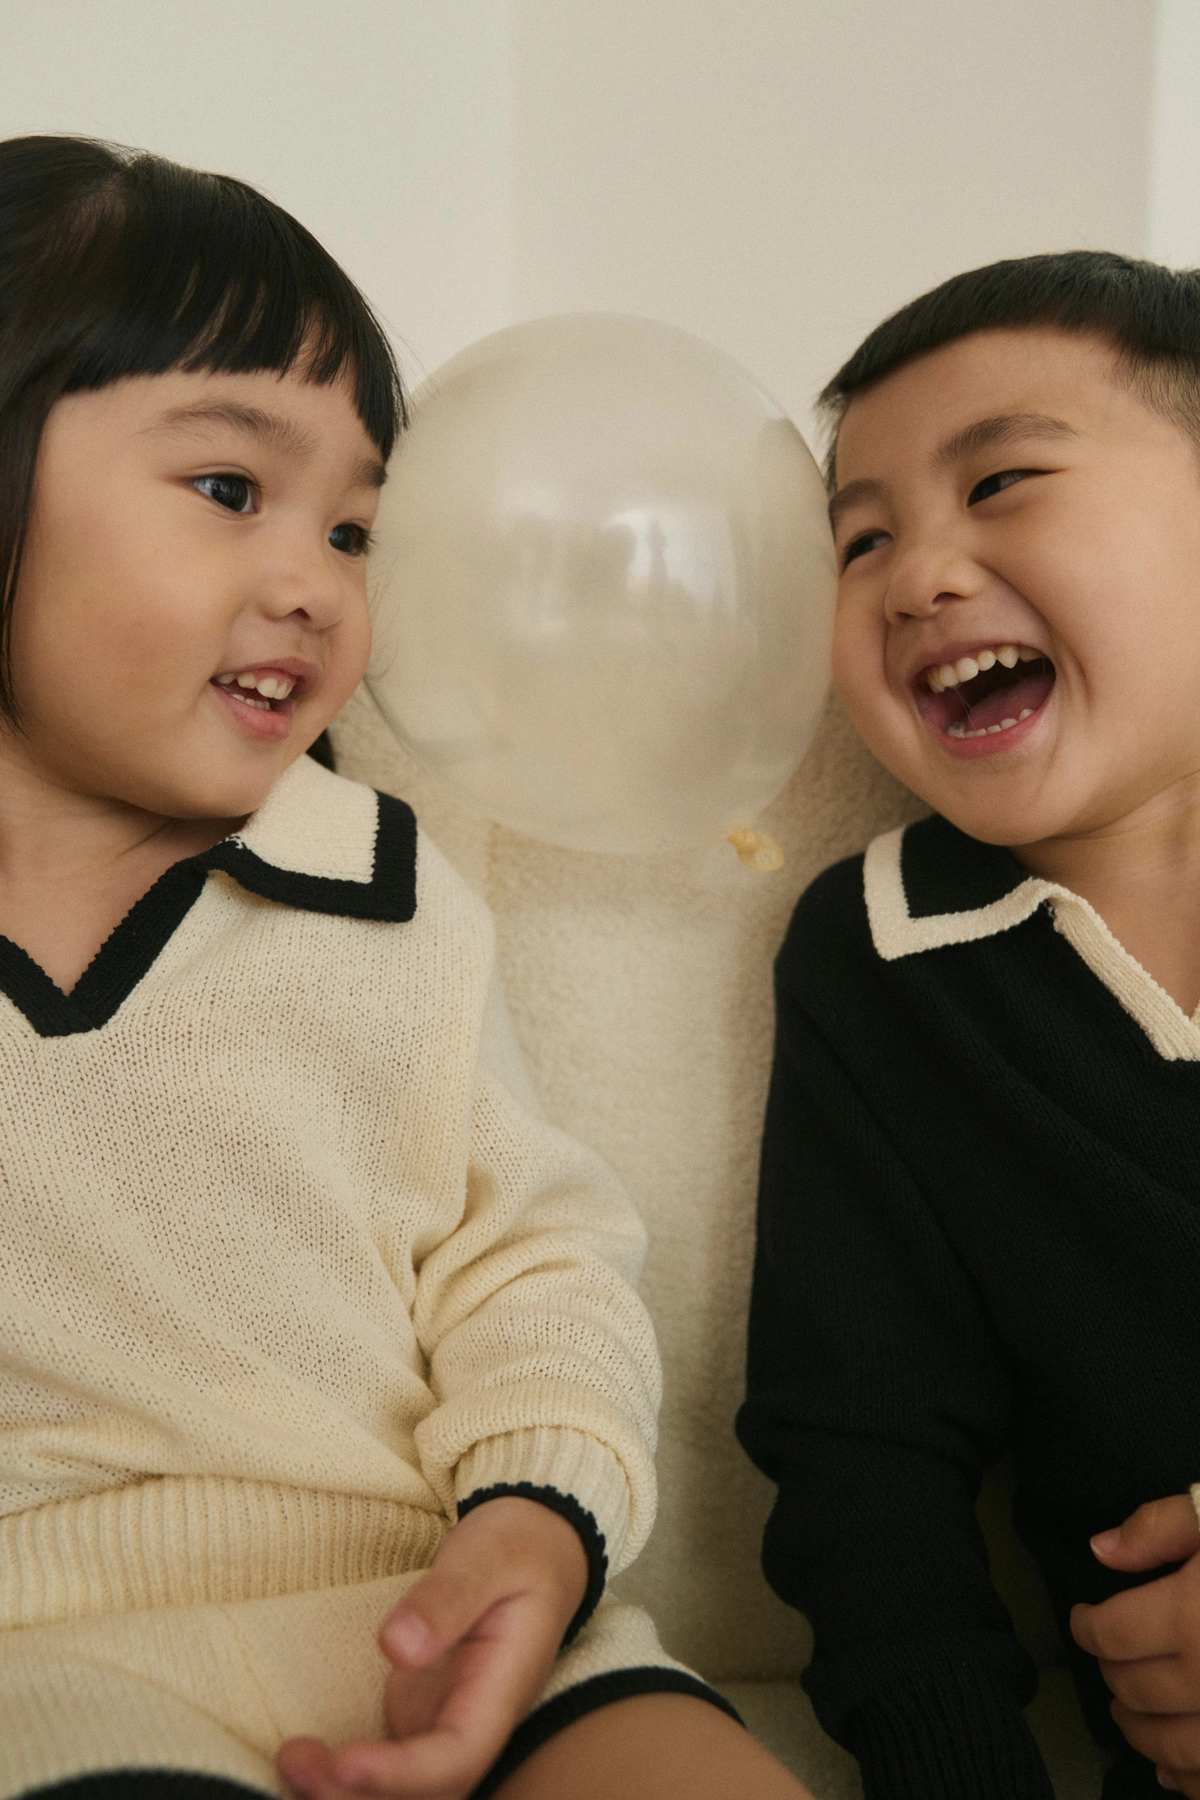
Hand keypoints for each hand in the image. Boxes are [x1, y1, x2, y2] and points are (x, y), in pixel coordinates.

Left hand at [278, 1495, 587, 1799]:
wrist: (536, 1544)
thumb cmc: (516, 1546)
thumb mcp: (489, 1555)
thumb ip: (447, 1598)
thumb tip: (396, 1646)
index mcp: (502, 1690)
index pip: (456, 1756)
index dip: (401, 1774)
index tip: (344, 1761)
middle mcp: (473, 1720)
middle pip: (424, 1789)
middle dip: (358, 1793)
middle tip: (294, 1759)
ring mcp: (443, 1721)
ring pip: (401, 1787)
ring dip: (343, 1790)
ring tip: (290, 1759)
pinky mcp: (418, 1714)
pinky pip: (384, 1762)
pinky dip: (341, 1773)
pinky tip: (301, 1757)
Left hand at [1071, 1493, 1199, 1794]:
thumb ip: (1160, 1526)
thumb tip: (1102, 1550)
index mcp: (1191, 1616)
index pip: (1111, 1634)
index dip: (1086, 1626)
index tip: (1083, 1617)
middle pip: (1134, 1690)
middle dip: (1111, 1676)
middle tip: (1109, 1662)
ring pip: (1170, 1747)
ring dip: (1139, 1733)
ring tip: (1130, 1715)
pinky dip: (1187, 1780)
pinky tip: (1175, 1766)